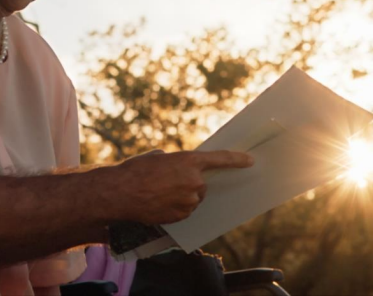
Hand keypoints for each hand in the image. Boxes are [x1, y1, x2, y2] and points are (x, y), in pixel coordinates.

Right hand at [105, 150, 252, 224]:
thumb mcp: (157, 157)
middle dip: (190, 183)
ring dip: (182, 196)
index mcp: (190, 161)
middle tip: (169, 182)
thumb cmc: (136, 171)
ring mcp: (190, 200)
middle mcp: (194, 181)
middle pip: (202, 184)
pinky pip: (185, 211)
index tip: (250, 161)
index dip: (237, 159)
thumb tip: (176, 167)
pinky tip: (159, 203)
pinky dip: (176, 208)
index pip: (221, 159)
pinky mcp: (182, 215)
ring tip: (159, 193)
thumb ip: (174, 161)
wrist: (122, 193)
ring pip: (193, 199)